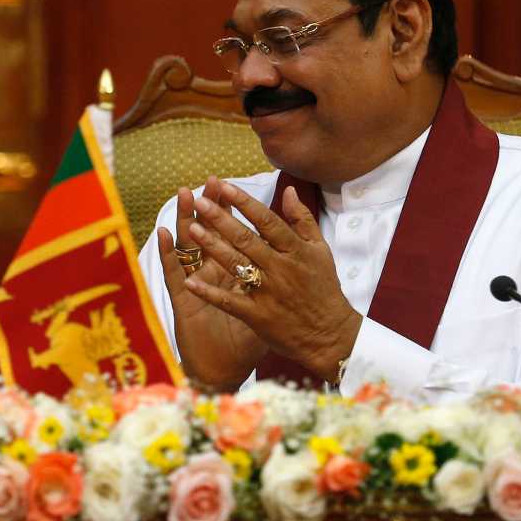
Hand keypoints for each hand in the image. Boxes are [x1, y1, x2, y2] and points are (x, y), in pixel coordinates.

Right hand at [155, 178, 267, 389]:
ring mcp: (194, 286)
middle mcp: (211, 276)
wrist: (224, 372)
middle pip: (209, 234)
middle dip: (208, 208)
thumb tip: (296, 261)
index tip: (229, 187)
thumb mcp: (268, 312)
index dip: (231, 212)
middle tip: (204, 181)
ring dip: (186, 220)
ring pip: (189, 247)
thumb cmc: (246, 345)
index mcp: (234, 274)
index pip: (231, 236)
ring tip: (182, 196)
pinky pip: (174, 275)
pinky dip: (169, 254)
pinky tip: (162, 233)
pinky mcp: (182, 301)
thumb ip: (277, 285)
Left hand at [182, 182, 360, 382]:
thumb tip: (289, 189)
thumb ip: (302, 219)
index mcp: (296, 250)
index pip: (268, 221)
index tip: (225, 186)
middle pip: (247, 239)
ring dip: (212, 246)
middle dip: (222, 219)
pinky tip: (190, 282)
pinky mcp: (258, 316)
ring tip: (192, 228)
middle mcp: (281, 269)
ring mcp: (268, 292)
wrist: (330, 334)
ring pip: (236, 265)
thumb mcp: (320, 250)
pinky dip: (209, 293)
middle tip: (200, 201)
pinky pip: (230, 302)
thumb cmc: (324, 288)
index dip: (246, 202)